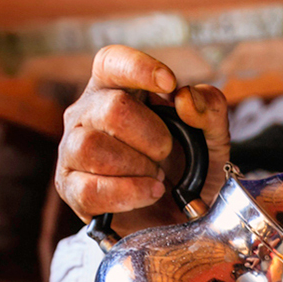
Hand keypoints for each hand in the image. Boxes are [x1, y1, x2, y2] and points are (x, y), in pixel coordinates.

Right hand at [55, 45, 233, 228]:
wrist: (181, 220)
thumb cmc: (189, 169)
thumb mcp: (212, 136)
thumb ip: (209, 108)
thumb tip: (185, 98)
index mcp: (117, 89)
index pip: (111, 61)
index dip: (138, 67)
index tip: (169, 83)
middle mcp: (87, 114)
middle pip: (111, 108)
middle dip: (152, 135)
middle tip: (167, 153)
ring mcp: (73, 151)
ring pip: (92, 147)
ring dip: (137, 166)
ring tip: (157, 177)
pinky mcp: (70, 188)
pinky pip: (89, 188)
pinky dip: (128, 193)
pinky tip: (149, 193)